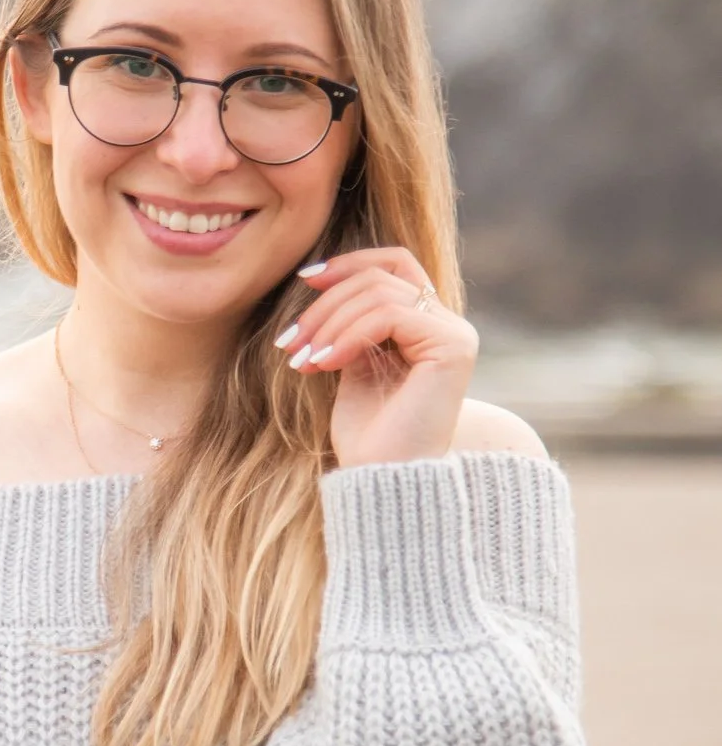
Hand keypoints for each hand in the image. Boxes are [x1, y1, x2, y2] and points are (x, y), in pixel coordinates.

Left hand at [274, 247, 477, 467]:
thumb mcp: (351, 366)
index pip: (393, 265)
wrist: (383, 482)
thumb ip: (352, 325)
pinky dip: (348, 335)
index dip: (349, 263)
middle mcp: (449, 326)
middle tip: (290, 342)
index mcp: (428, 327)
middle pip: (380, 276)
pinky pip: (389, 315)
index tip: (305, 279)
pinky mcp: (453, 347)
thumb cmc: (367, 436)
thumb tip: (323, 283)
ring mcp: (455, 335)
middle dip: (325, 303)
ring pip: (380, 293)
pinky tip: (325, 363)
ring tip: (304, 359)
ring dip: (329, 322)